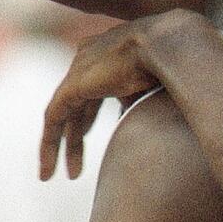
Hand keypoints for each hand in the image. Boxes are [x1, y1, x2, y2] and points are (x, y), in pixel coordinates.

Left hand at [39, 19, 164, 180]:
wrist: (169, 45)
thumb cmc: (173, 64)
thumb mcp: (155, 90)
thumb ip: (139, 106)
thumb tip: (134, 129)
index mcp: (108, 55)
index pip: (92, 92)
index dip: (89, 118)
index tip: (89, 138)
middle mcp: (89, 59)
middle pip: (78, 106)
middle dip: (76, 137)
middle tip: (76, 169)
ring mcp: (79, 70)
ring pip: (62, 115)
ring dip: (62, 147)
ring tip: (64, 176)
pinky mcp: (73, 85)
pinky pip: (54, 119)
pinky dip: (49, 144)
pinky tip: (48, 167)